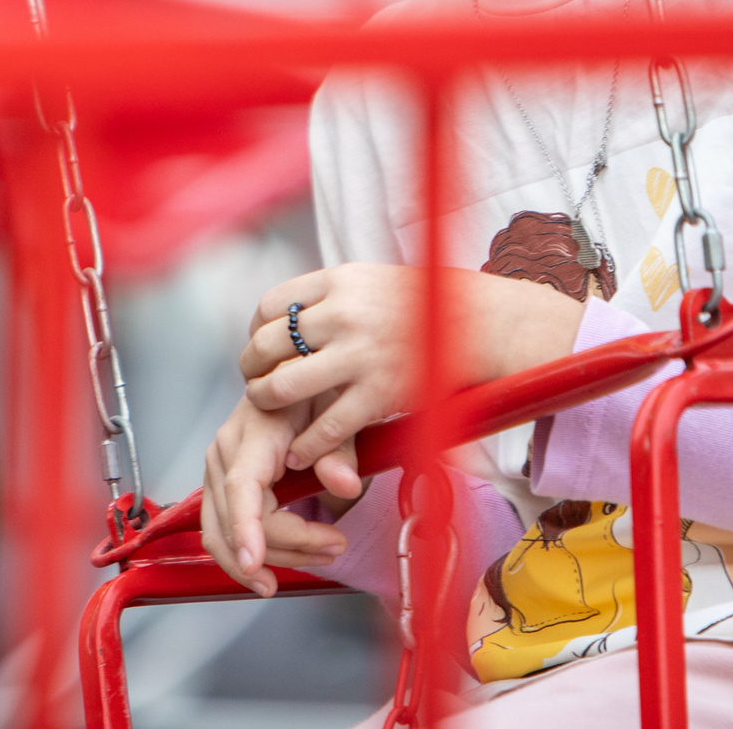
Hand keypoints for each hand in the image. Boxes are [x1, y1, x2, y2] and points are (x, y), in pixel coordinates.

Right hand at [200, 394, 355, 596]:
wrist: (287, 374)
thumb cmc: (308, 388)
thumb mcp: (332, 408)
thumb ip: (338, 449)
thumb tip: (345, 485)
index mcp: (252, 433)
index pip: (241, 487)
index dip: (245, 528)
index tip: (253, 563)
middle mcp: (225, 452)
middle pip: (240, 520)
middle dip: (287, 547)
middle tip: (335, 546)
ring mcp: (217, 470)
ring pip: (223, 534)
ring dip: (267, 558)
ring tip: (315, 558)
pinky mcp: (219, 485)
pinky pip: (220, 529)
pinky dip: (243, 554)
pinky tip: (268, 571)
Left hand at [240, 263, 585, 471]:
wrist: (479, 324)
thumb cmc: (423, 305)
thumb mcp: (372, 281)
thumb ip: (331, 294)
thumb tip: (286, 314)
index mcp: (340, 280)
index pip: (271, 305)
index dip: (257, 331)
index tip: (262, 347)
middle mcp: (344, 314)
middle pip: (268, 344)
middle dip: (252, 368)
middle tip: (256, 382)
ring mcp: (360, 355)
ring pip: (283, 386)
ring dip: (267, 403)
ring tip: (270, 411)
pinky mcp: (379, 395)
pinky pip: (325, 426)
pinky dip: (306, 445)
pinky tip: (299, 451)